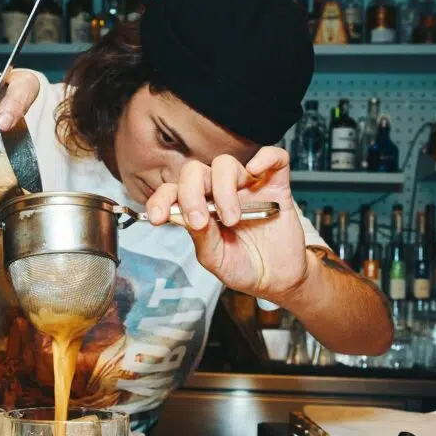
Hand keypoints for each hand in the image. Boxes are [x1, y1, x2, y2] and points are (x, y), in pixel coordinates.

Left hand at [144, 147, 309, 302]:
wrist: (276, 279)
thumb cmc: (243, 267)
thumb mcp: (215, 259)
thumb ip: (201, 237)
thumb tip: (182, 215)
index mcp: (199, 209)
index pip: (173, 191)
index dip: (161, 199)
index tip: (158, 217)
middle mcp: (219, 193)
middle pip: (195, 172)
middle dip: (190, 194)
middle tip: (200, 221)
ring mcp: (247, 187)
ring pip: (226, 164)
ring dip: (223, 189)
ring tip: (232, 219)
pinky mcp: (276, 186)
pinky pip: (274, 158)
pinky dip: (265, 157)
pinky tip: (256, 170)